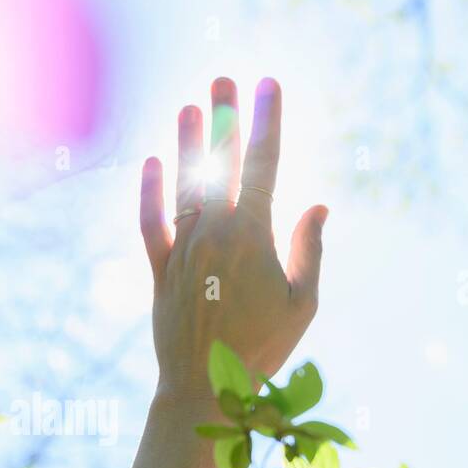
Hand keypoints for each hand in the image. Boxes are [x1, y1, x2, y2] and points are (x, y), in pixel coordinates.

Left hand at [139, 77, 326, 415]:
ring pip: (184, 186)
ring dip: (188, 144)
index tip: (269, 85)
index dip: (267, 122)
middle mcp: (213, 236)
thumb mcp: (302, 303)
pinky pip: (150, 224)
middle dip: (224, 118)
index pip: (263, 166)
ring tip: (191, 107)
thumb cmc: (263, 349)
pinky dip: (150, 192)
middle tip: (224, 79)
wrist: (205, 388)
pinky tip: (153, 161)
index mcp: (253, 238)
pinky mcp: (159, 271)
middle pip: (219, 165)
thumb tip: (317, 206)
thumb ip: (309, 251)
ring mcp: (183, 251)